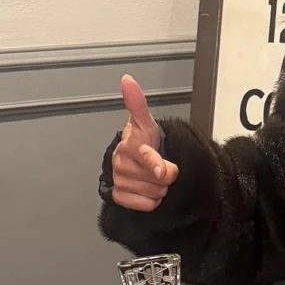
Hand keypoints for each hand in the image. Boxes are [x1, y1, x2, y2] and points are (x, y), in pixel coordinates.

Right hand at [110, 74, 179, 210]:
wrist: (131, 163)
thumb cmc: (142, 142)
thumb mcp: (145, 123)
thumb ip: (138, 104)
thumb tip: (127, 79)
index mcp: (130, 144)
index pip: (146, 157)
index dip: (157, 165)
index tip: (164, 171)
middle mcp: (121, 163)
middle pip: (158, 180)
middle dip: (165, 176)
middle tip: (159, 167)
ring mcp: (119, 180)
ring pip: (154, 194)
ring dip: (158, 188)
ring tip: (151, 177)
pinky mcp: (118, 197)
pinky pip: (145, 205)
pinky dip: (150, 201)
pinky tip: (145, 189)